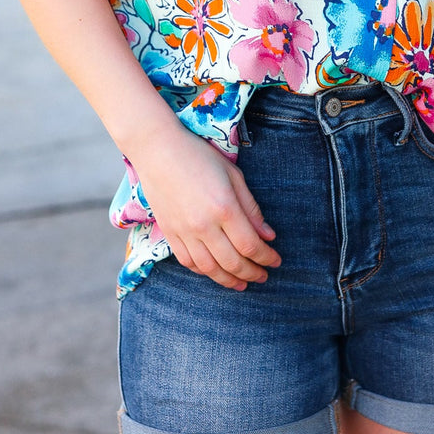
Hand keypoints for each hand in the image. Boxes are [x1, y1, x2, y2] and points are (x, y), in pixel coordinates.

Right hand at [132, 119, 280, 290]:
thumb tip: (268, 236)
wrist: (157, 150)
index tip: (276, 261)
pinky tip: (215, 271)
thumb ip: (251, 208)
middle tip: (263, 276)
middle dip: (252, 273)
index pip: (250, 245)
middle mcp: (204, 225)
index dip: (266, 257)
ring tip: (242, 283)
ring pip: (210, 269)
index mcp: (224, 207)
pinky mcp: (169, 234)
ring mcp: (184, 232)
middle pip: (232, 262)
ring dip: (229, 280)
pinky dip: (204, 271)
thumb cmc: (199, 156)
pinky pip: (188, 262)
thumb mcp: (233, 175)